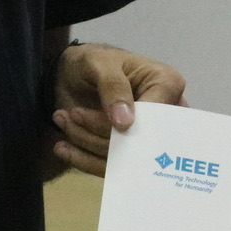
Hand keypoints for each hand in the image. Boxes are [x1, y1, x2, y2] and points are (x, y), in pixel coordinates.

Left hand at [51, 42, 187, 177]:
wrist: (73, 76)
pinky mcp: (130, 153)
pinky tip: (63, 147)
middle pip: (140, 142)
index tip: (81, 115)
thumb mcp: (99, 63)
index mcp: (167, 85)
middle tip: (68, 119)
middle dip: (98, 136)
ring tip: (63, 122)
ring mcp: (149, 137)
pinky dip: (85, 160)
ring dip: (87, 144)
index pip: (152, 117)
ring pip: (123, 158)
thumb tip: (125, 124)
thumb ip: (113, 87)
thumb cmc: (92, 63)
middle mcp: (165, 116)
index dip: (121, 124)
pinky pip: (113, 168)